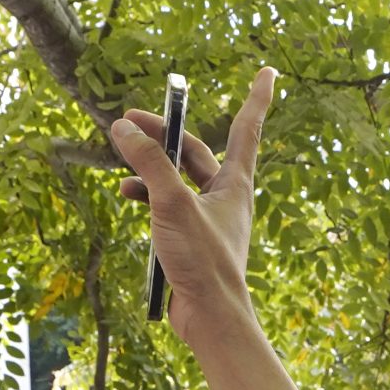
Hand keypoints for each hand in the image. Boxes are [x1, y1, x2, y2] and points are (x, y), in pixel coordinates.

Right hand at [109, 67, 276, 344]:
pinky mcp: (191, 237)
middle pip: (195, 150)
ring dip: (150, 165)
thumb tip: (124, 127)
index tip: (268, 72)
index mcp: (236, 184)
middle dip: (164, 132)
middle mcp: (226, 197)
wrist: (210, 317)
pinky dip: (148, 194)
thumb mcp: (172, 203)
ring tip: (121, 157)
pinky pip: (167, 203)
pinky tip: (127, 194)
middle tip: (130, 117)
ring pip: (177, 177)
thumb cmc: (204, 262)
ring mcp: (208, 217)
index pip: (246, 129)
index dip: (257, 98)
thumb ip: (149, 162)